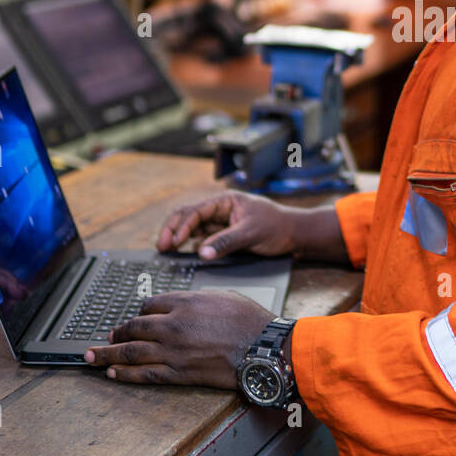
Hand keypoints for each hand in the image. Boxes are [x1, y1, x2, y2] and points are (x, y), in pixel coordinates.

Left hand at [84, 290, 273, 388]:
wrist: (263, 347)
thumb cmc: (249, 320)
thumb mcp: (222, 295)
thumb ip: (197, 299)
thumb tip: (185, 303)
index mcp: (184, 302)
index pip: (149, 305)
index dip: (139, 312)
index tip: (135, 317)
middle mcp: (173, 325)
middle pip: (134, 327)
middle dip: (117, 332)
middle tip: (107, 336)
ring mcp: (173, 350)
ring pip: (131, 352)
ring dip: (108, 354)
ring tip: (92, 356)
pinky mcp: (179, 372)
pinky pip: (145, 374)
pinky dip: (126, 374)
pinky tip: (113, 373)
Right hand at [156, 190, 299, 259]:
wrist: (294, 235)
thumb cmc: (276, 227)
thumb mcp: (251, 233)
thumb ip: (225, 242)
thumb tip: (201, 253)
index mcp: (225, 201)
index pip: (196, 211)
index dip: (182, 226)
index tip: (174, 242)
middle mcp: (220, 210)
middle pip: (188, 216)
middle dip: (173, 229)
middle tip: (161, 246)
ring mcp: (220, 223)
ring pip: (193, 228)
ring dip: (179, 238)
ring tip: (167, 250)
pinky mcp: (223, 236)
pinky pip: (202, 239)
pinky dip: (191, 245)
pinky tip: (184, 254)